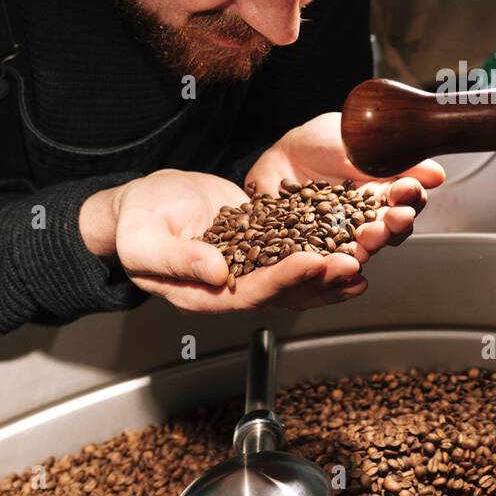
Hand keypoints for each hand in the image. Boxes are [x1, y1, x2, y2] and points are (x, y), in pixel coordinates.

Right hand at [80, 169, 372, 312]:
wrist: (144, 202)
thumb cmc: (135, 219)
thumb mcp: (142, 237)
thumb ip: (176, 259)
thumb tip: (216, 273)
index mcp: (201, 294)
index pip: (249, 293)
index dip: (283, 279)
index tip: (312, 261)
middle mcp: (230, 289)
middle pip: (281, 292)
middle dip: (318, 279)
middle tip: (350, 263)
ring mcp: (248, 271)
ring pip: (295, 280)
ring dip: (328, 275)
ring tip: (360, 264)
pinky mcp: (261, 248)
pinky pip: (296, 256)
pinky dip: (323, 256)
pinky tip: (350, 250)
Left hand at [244, 112, 445, 268]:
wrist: (277, 155)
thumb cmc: (319, 143)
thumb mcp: (360, 141)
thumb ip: (397, 159)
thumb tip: (437, 175)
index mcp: (384, 192)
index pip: (408, 202)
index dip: (412, 198)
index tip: (408, 190)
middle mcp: (368, 218)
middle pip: (390, 230)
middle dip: (395, 225)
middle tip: (396, 217)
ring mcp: (343, 236)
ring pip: (363, 248)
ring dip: (371, 244)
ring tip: (369, 235)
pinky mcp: (315, 249)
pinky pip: (325, 258)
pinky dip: (332, 259)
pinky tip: (335, 255)